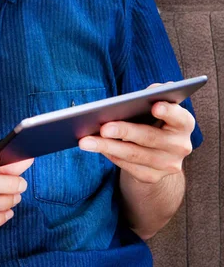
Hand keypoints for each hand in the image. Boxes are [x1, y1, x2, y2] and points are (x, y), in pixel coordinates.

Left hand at [79, 85, 194, 184]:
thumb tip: (148, 92)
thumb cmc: (152, 119)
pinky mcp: (153, 177)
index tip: (155, 106)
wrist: (158, 152)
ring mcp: (168, 164)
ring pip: (134, 155)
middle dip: (124, 131)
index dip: (169, 112)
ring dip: (108, 147)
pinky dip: (111, 156)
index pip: (180, 117)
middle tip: (102, 127)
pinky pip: (128, 167)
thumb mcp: (155, 105)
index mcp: (184, 123)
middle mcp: (180, 145)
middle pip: (150, 138)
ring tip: (86, 141)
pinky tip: (96, 148)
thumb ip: (153, 96)